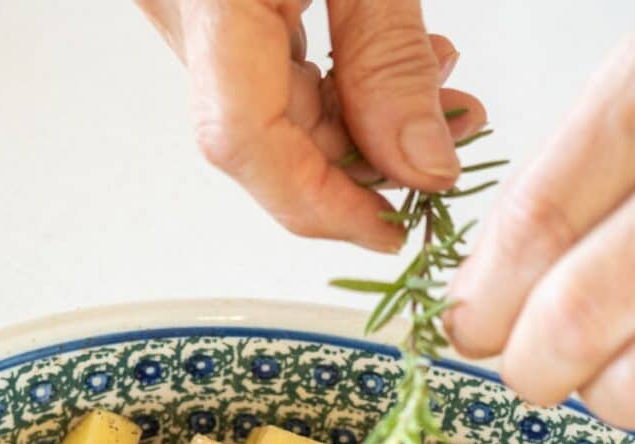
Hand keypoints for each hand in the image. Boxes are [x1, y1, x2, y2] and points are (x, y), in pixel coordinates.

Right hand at [136, 0, 484, 251]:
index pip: (248, 144)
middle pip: (269, 141)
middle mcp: (186, 13)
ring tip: (445, 100)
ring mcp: (194, 12)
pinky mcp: (215, 4)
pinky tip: (398, 66)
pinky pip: (274, 73)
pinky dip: (341, 86)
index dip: (324, 207)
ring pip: (277, 115)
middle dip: (367, 165)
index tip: (391, 231)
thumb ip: (391, 60)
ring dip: (364, 126)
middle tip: (448, 152)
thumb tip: (423, 166)